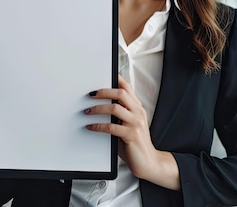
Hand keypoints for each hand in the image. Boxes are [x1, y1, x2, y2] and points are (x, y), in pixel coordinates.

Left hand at [84, 75, 179, 189]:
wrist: (148, 162)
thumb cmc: (135, 143)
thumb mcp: (128, 125)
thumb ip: (119, 115)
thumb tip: (99, 105)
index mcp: (138, 108)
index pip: (127, 88)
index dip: (116, 80)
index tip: (103, 76)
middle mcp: (138, 113)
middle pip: (121, 93)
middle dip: (104, 92)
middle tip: (91, 94)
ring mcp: (136, 123)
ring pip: (115, 108)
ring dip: (98, 108)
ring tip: (88, 111)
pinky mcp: (131, 135)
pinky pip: (111, 127)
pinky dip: (98, 126)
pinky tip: (91, 127)